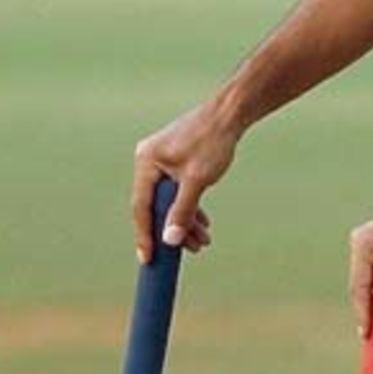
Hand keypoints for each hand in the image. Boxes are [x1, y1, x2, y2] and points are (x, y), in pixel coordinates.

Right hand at [131, 102, 235, 261]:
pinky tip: (203, 223)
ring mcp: (162, 161)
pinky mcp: (176, 161)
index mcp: (146, 162)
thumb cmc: (212, 141)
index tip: (148, 259)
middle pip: (157, 205)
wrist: (231, 114)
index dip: (145, 235)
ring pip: (170, 200)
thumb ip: (183, 211)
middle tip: (191, 250)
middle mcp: (149, 161)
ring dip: (186, 221)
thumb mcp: (197, 180)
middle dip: (174, 229)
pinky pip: (178, 190)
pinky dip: (190, 206)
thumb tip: (170, 240)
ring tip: (204, 241)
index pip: (141, 206)